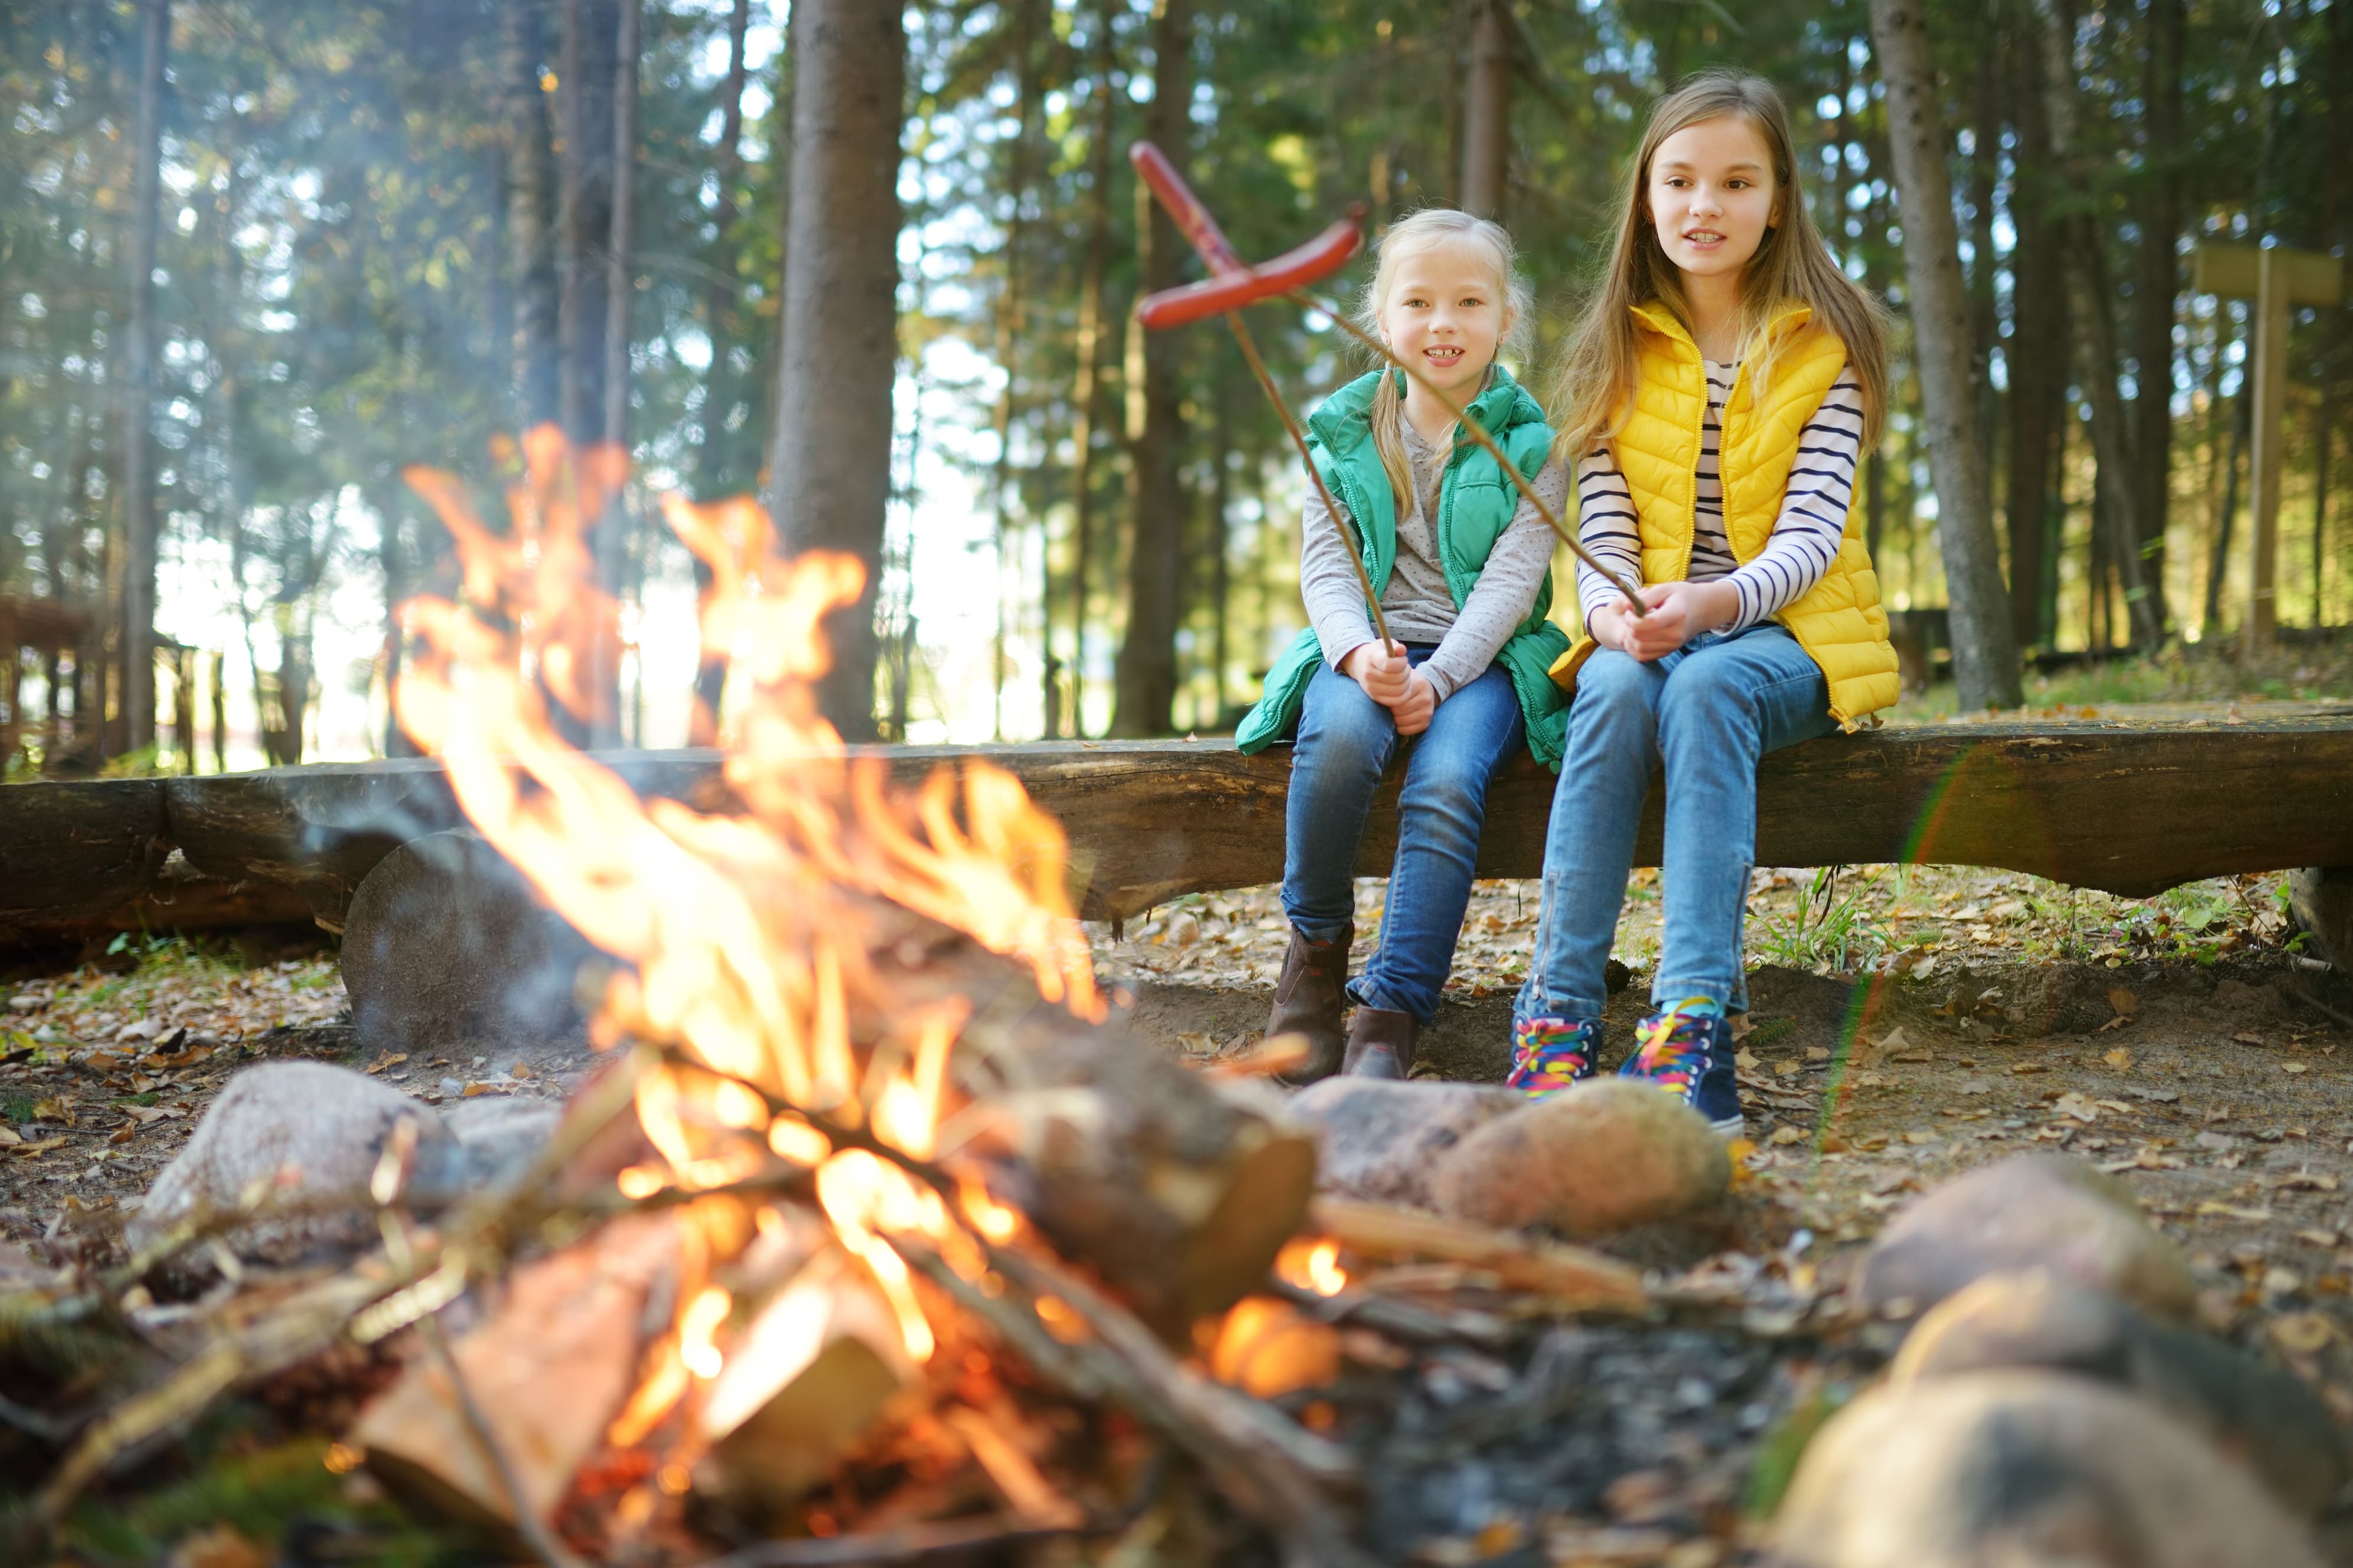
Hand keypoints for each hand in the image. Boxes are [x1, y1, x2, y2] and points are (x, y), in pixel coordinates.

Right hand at [1342, 640, 1408, 703]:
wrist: (1361, 664)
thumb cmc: (1378, 653)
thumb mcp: (1386, 645)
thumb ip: (1395, 647)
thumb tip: (1401, 649)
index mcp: (1371, 658)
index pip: (1390, 665)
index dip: (1402, 663)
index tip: (1403, 659)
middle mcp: (1369, 675)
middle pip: (1397, 679)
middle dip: (1407, 672)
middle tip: (1405, 668)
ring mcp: (1371, 688)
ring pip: (1399, 691)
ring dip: (1407, 684)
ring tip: (1403, 677)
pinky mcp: (1376, 698)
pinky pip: (1396, 701)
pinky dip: (1404, 695)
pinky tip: (1402, 686)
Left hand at [1387, 667, 1437, 735]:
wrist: (1424, 690)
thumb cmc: (1406, 686)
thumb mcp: (1400, 681)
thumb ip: (1391, 688)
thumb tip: (1377, 698)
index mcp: (1418, 685)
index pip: (1397, 698)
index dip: (1388, 700)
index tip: (1386, 697)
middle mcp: (1425, 698)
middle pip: (1398, 711)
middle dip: (1391, 710)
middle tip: (1390, 706)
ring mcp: (1427, 712)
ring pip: (1401, 722)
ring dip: (1395, 719)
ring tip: (1395, 712)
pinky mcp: (1426, 723)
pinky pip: (1406, 730)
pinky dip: (1400, 727)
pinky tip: (1401, 719)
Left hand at [1601, 580, 1737, 661]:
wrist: (1704, 609)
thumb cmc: (1682, 595)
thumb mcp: (1664, 589)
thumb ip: (1644, 597)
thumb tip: (1625, 607)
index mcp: (1677, 615)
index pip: (1648, 623)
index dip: (1632, 618)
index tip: (1631, 611)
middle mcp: (1676, 633)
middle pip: (1640, 637)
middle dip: (1628, 626)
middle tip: (1631, 616)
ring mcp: (1674, 645)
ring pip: (1639, 648)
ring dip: (1629, 637)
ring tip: (1634, 625)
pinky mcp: (1669, 652)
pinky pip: (1643, 657)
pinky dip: (1634, 648)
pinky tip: (1637, 636)